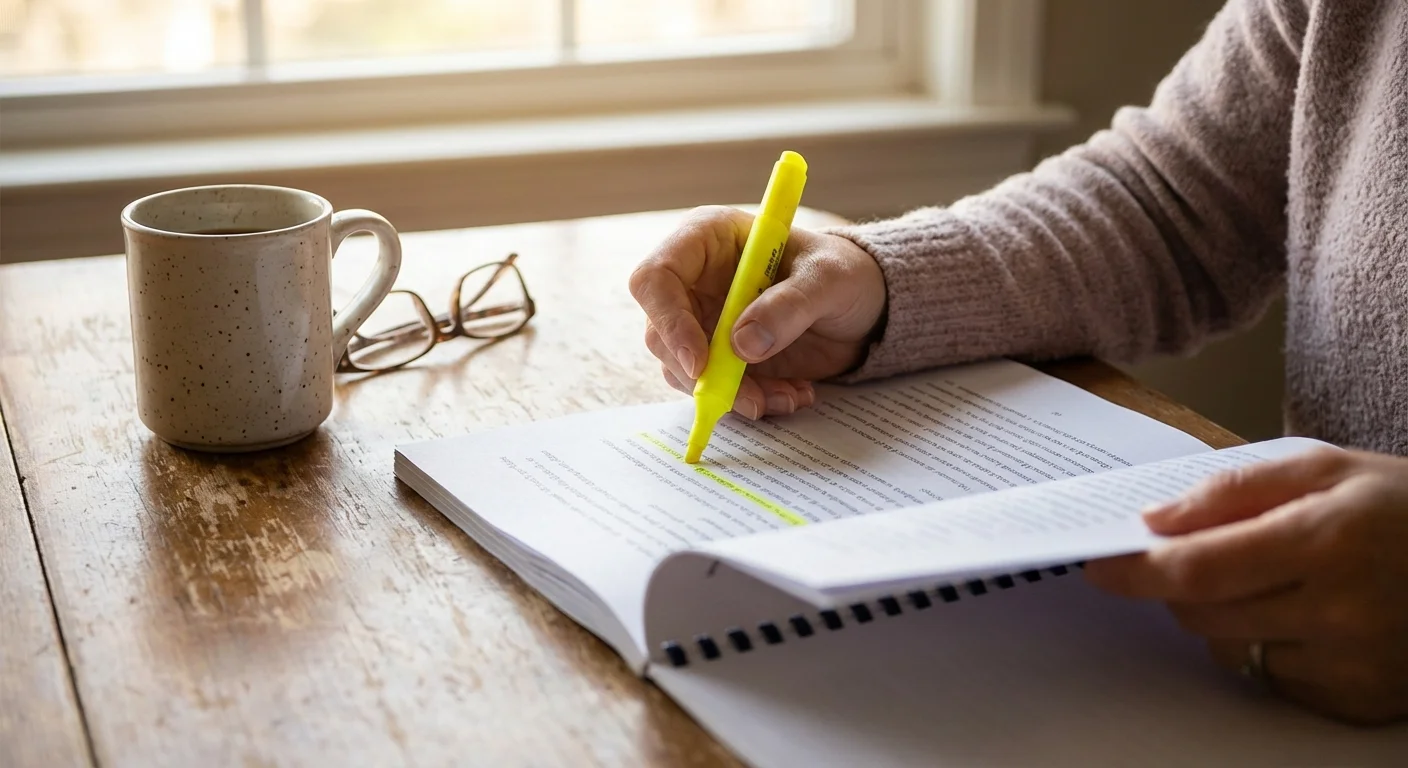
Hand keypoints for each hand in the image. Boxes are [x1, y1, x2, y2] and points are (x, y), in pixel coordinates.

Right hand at [629, 206, 884, 418]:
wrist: (864, 305)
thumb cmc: (842, 272)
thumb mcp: (828, 279)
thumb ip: (788, 306)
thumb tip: (740, 345)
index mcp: (706, 239)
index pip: (656, 278)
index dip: (669, 321)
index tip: (701, 363)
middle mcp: (694, 282)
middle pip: (661, 334)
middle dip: (703, 375)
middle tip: (752, 399)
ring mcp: (702, 322)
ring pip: (686, 371)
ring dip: (734, 394)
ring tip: (790, 395)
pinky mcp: (719, 358)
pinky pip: (716, 390)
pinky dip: (753, 401)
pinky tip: (794, 393)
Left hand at [1084, 447, 1407, 724]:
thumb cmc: (1400, 507)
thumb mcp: (1322, 468)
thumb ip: (1231, 490)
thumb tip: (1154, 522)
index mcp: (1325, 538)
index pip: (1199, 568)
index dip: (1138, 571)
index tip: (1098, 565)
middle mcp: (1339, 609)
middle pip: (1203, 615)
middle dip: (1183, 586)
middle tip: (1212, 556)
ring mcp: (1352, 664)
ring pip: (1232, 649)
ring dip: (1229, 617)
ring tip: (1283, 581)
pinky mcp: (1359, 702)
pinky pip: (1275, 678)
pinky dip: (1274, 648)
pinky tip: (1318, 618)